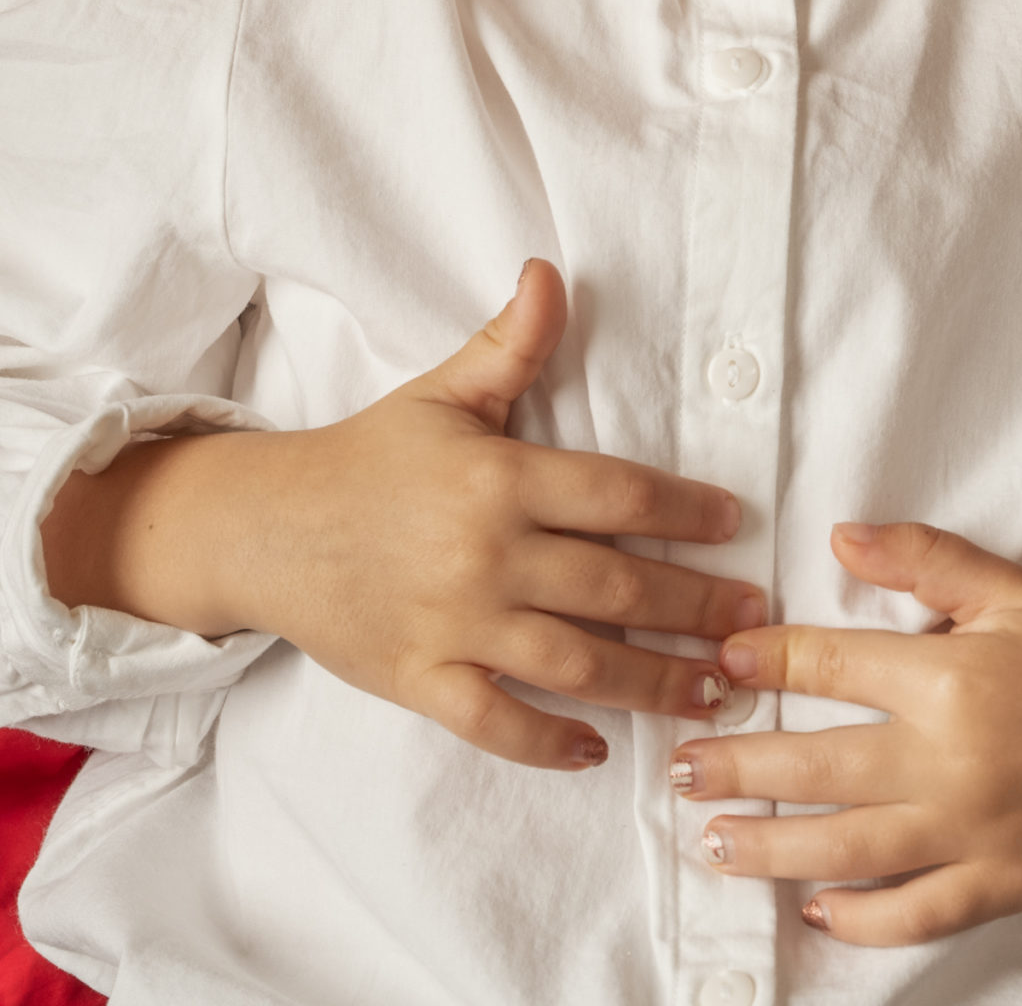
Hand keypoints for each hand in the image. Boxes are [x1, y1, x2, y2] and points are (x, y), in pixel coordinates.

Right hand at [254, 258, 764, 767]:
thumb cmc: (369, 456)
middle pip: (615, 585)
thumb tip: (551, 272)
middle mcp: (485, 554)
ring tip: (713, 693)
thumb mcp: (444, 392)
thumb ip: (511, 342)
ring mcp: (454, 624)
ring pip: (577, 663)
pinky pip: (497, 723)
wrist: (267, 525)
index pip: (617, 493)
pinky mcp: (421, 680)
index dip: (684, 509)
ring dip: (654, 683)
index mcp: (499, 478)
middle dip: (695, 607)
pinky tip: (598, 749)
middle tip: (754, 622)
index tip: (734, 524)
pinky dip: (549, 742)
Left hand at [670, 521, 1021, 946]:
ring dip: (774, 848)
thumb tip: (839, 535)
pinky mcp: (1006, 884)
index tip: (718, 661)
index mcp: (950, 675)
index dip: (763, 660)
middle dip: (739, 767)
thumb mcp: (1011, 588)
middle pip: (818, 766)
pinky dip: (862, 919)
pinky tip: (817, 909)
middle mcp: (954, 759)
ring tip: (716, 843)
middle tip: (682, 770)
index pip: (827, 663)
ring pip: (850, 849)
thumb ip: (923, 559)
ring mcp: (977, 831)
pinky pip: (918, 913)